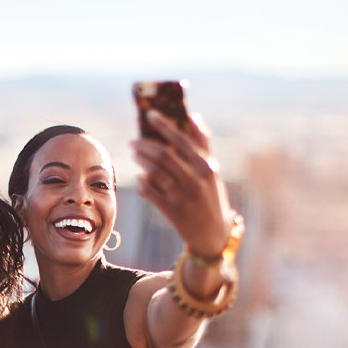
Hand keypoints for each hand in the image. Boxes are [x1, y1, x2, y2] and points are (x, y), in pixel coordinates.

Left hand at [131, 110, 235, 256]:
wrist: (214, 232)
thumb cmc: (211, 195)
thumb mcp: (212, 169)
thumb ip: (203, 143)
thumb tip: (194, 116)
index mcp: (206, 166)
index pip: (181, 140)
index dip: (164, 126)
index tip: (149, 115)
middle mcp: (196, 180)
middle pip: (164, 155)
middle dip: (144, 145)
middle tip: (133, 141)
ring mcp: (183, 196)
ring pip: (154, 173)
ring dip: (141, 161)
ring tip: (134, 155)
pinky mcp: (173, 211)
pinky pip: (150, 192)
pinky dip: (142, 183)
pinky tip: (139, 179)